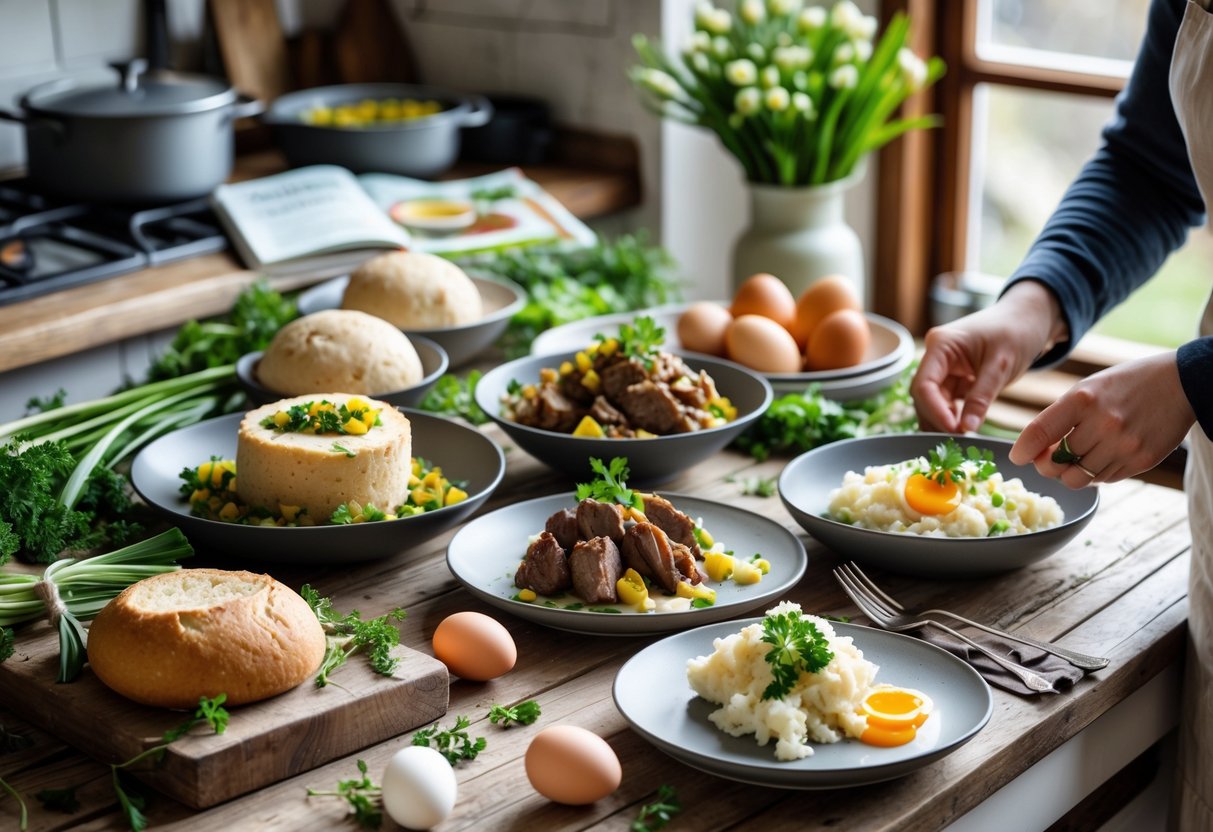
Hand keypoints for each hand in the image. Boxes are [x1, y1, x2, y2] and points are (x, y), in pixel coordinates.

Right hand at [911, 281, 1067, 432]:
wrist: (1030, 317)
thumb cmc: (1017, 331)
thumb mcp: (1001, 365)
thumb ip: (981, 397)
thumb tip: (966, 428)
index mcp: (940, 345)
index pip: (924, 385)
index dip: (935, 411)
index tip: (954, 430)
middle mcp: (936, 356)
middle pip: (924, 395)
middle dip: (938, 418)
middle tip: (958, 440)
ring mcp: (943, 367)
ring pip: (933, 401)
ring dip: (943, 420)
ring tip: (961, 439)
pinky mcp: (954, 377)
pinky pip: (946, 401)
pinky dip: (953, 416)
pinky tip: (964, 428)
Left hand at [1009, 352, 1194, 487]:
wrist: (1181, 383)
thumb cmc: (1124, 385)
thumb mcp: (1088, 389)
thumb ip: (1060, 418)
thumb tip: (1034, 453)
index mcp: (1083, 399)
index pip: (1040, 432)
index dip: (1023, 450)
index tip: (1017, 457)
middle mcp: (1103, 424)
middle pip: (1056, 463)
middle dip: (1046, 465)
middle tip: (1048, 459)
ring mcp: (1124, 445)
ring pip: (1078, 479)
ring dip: (1070, 472)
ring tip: (1076, 457)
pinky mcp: (1141, 461)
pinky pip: (1104, 479)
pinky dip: (1096, 473)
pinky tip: (1103, 455)